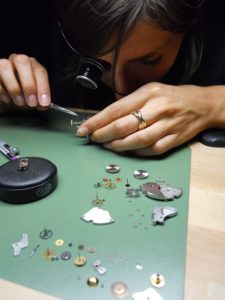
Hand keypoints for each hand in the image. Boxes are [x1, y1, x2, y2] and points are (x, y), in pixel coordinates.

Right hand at [0, 54, 50, 110]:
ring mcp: (1, 65)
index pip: (39, 71)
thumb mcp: (33, 101)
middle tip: (32, 102)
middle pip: (22, 62)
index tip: (44, 102)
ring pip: (5, 66)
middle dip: (29, 84)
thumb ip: (40, 101)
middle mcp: (16, 61)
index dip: (43, 87)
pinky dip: (2, 91)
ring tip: (20, 103)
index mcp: (31, 65)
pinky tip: (8, 100)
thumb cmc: (22, 98)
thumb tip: (45, 104)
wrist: (6, 101)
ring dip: (14, 88)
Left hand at [77, 83, 219, 155]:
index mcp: (149, 93)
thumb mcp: (150, 90)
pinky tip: (127, 151)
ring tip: (107, 146)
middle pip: (124, 126)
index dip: (97, 121)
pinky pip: (152, 150)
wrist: (201, 105)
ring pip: (137, 141)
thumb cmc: (171, 97)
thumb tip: (105, 118)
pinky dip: (137, 152)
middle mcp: (158, 109)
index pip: (116, 109)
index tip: (84, 129)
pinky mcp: (174, 140)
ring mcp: (167, 126)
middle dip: (104, 135)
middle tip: (93, 139)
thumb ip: (130, 103)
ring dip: (118, 146)